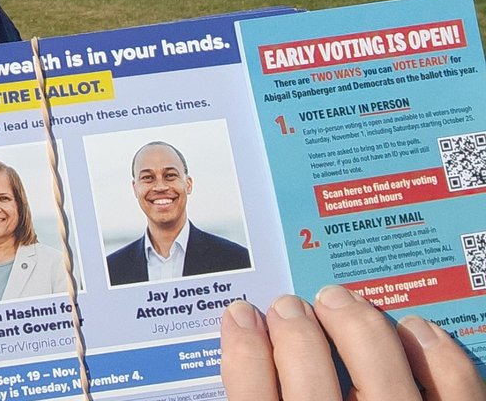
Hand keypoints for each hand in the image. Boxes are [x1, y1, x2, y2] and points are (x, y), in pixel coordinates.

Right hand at [221, 286, 484, 400]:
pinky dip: (434, 349)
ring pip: (377, 358)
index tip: (241, 316)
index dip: (241, 345)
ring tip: (341, 302)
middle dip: (293, 322)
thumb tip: (241, 348)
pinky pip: (453, 382)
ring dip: (355, 320)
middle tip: (290, 306)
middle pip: (306, 365)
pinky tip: (416, 329)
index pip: (251, 392)